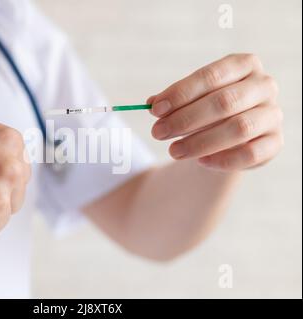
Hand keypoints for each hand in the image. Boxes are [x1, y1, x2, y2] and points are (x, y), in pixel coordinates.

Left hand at [149, 54, 282, 170]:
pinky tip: (201, 162)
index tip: (155, 110)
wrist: (228, 135)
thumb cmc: (206, 110)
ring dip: (200, 142)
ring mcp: (272, 114)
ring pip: (238, 128)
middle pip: (224, 102)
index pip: (211, 76)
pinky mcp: (275, 142)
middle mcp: (263, 86)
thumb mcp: (188, 100)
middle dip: (185, 119)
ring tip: (173, 151)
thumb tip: (151, 103)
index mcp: (243, 65)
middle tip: (157, 132)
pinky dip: (223, 160)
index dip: (181, 93)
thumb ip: (171, 101)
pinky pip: (251, 153)